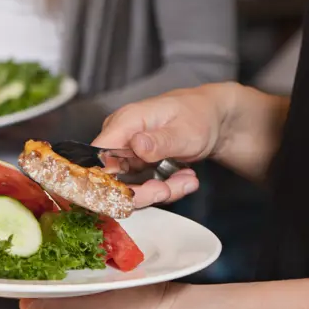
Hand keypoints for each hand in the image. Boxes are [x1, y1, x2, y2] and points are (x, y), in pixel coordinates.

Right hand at [93, 86, 234, 207]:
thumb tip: (135, 144)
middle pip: (110, 179)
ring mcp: (123, 152)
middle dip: (142, 193)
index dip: (111, 183)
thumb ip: (160, 141)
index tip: (142, 193)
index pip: (98, 158)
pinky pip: (139, 186)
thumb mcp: (185, 131)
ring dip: (158, 191)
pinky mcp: (132, 164)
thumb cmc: (198, 115)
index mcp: (124, 122)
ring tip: (187, 180)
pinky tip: (183, 179)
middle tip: (170, 190)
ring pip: (127, 188)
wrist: (210, 116)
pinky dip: (161, 188)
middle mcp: (118, 138)